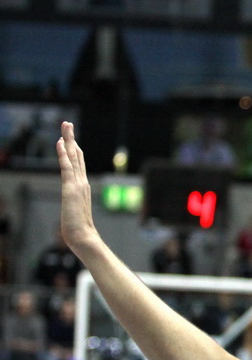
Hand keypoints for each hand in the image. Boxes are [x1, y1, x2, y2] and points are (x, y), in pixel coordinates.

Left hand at [56, 121, 98, 251]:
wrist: (83, 236)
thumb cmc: (79, 229)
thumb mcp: (74, 213)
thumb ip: (75, 207)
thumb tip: (74, 210)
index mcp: (82, 187)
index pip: (77, 163)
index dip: (73, 149)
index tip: (69, 137)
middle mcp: (82, 182)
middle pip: (76, 155)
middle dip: (71, 138)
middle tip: (68, 123)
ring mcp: (77, 183)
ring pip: (72, 156)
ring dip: (68, 139)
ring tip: (66, 125)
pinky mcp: (70, 187)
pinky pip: (66, 166)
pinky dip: (63, 153)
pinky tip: (60, 142)